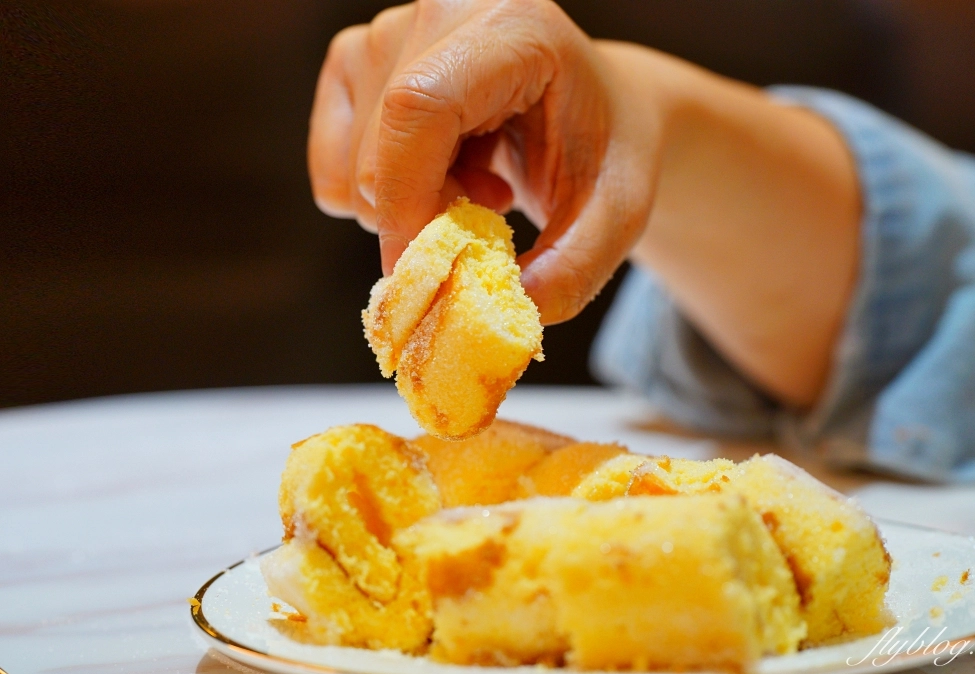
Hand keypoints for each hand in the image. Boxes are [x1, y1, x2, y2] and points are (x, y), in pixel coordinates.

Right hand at [308, 0, 660, 323]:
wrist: (593, 107)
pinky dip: (382, 196)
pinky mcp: (354, 61)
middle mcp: (438, 8)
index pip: (420, 105)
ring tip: (479, 185)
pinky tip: (444, 170)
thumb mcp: (617, 215)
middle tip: (489, 220)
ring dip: (409, 209)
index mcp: (512, 23)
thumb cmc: (606, 150)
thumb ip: (572, 270)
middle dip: (420, 221)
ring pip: (349, 169)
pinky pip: (331, 169)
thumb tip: (507, 316)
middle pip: (376, 151)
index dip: (413, 200)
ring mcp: (385, 30)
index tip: (435, 271)